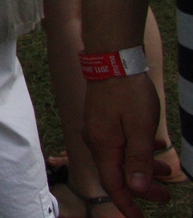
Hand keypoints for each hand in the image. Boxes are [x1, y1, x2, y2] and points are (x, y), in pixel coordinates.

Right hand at [85, 75, 171, 216]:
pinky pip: (119, 143)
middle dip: (142, 187)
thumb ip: (138, 160)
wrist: (113, 59)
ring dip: (143, 168)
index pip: (113, 183)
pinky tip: (154, 146)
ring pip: (120, 158)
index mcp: (103, 146)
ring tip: (167, 169)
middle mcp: (96, 140)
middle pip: (117, 173)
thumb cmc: (128, 93)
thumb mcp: (140, 129)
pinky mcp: (102, 119)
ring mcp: (97, 129)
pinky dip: (137, 151)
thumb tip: (136, 188)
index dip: (126, 203)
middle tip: (166, 195)